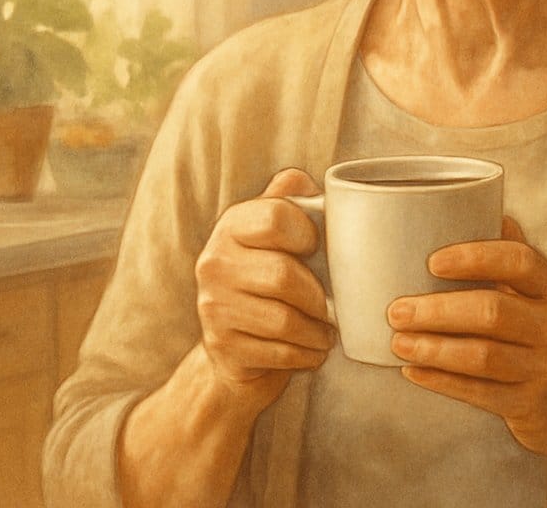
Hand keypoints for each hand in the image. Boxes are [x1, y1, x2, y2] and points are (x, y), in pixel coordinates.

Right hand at [194, 169, 334, 404]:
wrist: (235, 342)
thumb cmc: (270, 275)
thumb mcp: (276, 231)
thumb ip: (294, 200)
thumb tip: (327, 192)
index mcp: (232, 224)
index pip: (275, 216)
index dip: (308, 233)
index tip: (318, 249)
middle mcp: (214, 262)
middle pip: (283, 275)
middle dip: (319, 296)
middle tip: (334, 306)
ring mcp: (213, 306)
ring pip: (283, 320)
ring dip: (317, 331)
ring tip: (328, 332)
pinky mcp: (221, 347)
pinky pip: (278, 353)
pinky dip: (306, 355)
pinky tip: (314, 350)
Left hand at [387, 218, 546, 460]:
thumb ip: (520, 261)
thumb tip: (493, 212)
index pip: (519, 262)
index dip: (475, 258)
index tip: (433, 262)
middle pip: (492, 312)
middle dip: (437, 310)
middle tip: (397, 309)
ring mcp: (545, 369)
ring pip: (481, 356)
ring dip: (433, 348)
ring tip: (398, 340)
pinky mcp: (529, 405)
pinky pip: (478, 393)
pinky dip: (441, 381)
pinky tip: (414, 371)